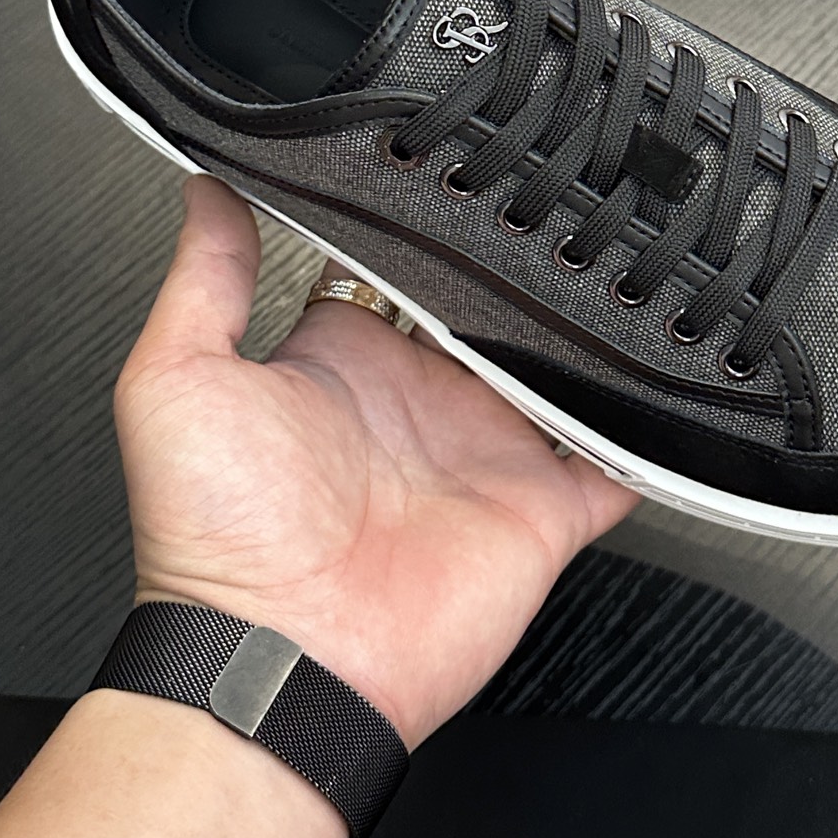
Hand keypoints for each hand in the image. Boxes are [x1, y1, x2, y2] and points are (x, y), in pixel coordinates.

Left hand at [115, 176, 637, 746]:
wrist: (281, 662)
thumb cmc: (215, 541)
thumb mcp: (175, 380)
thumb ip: (206, 278)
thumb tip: (204, 190)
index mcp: (342, 365)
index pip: (392, 274)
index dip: (421, 230)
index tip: (452, 175)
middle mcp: (418, 405)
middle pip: (487, 314)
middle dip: (518, 272)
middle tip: (552, 208)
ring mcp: (483, 456)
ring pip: (557, 375)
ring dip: (585, 337)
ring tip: (618, 271)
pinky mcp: (539, 511)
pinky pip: (612, 466)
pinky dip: (642, 438)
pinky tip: (661, 389)